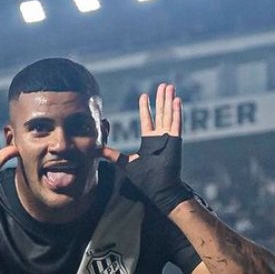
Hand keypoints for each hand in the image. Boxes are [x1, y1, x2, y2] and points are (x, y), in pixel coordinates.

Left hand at [104, 83, 192, 213]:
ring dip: (169, 100)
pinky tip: (177, 100)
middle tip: (163, 85)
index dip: (146, 107)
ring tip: (170, 87)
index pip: (147, 119)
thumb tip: (97, 150)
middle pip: (160, 112)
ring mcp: (169, 137)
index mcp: (149, 140)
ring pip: (169, 114)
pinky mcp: (175, 141)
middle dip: (161, 99)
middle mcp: (160, 136)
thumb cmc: (145, 178)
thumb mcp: (125, 163)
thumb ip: (112, 155)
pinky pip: (176, 123)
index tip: (144, 95)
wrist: (159, 188)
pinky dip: (177, 112)